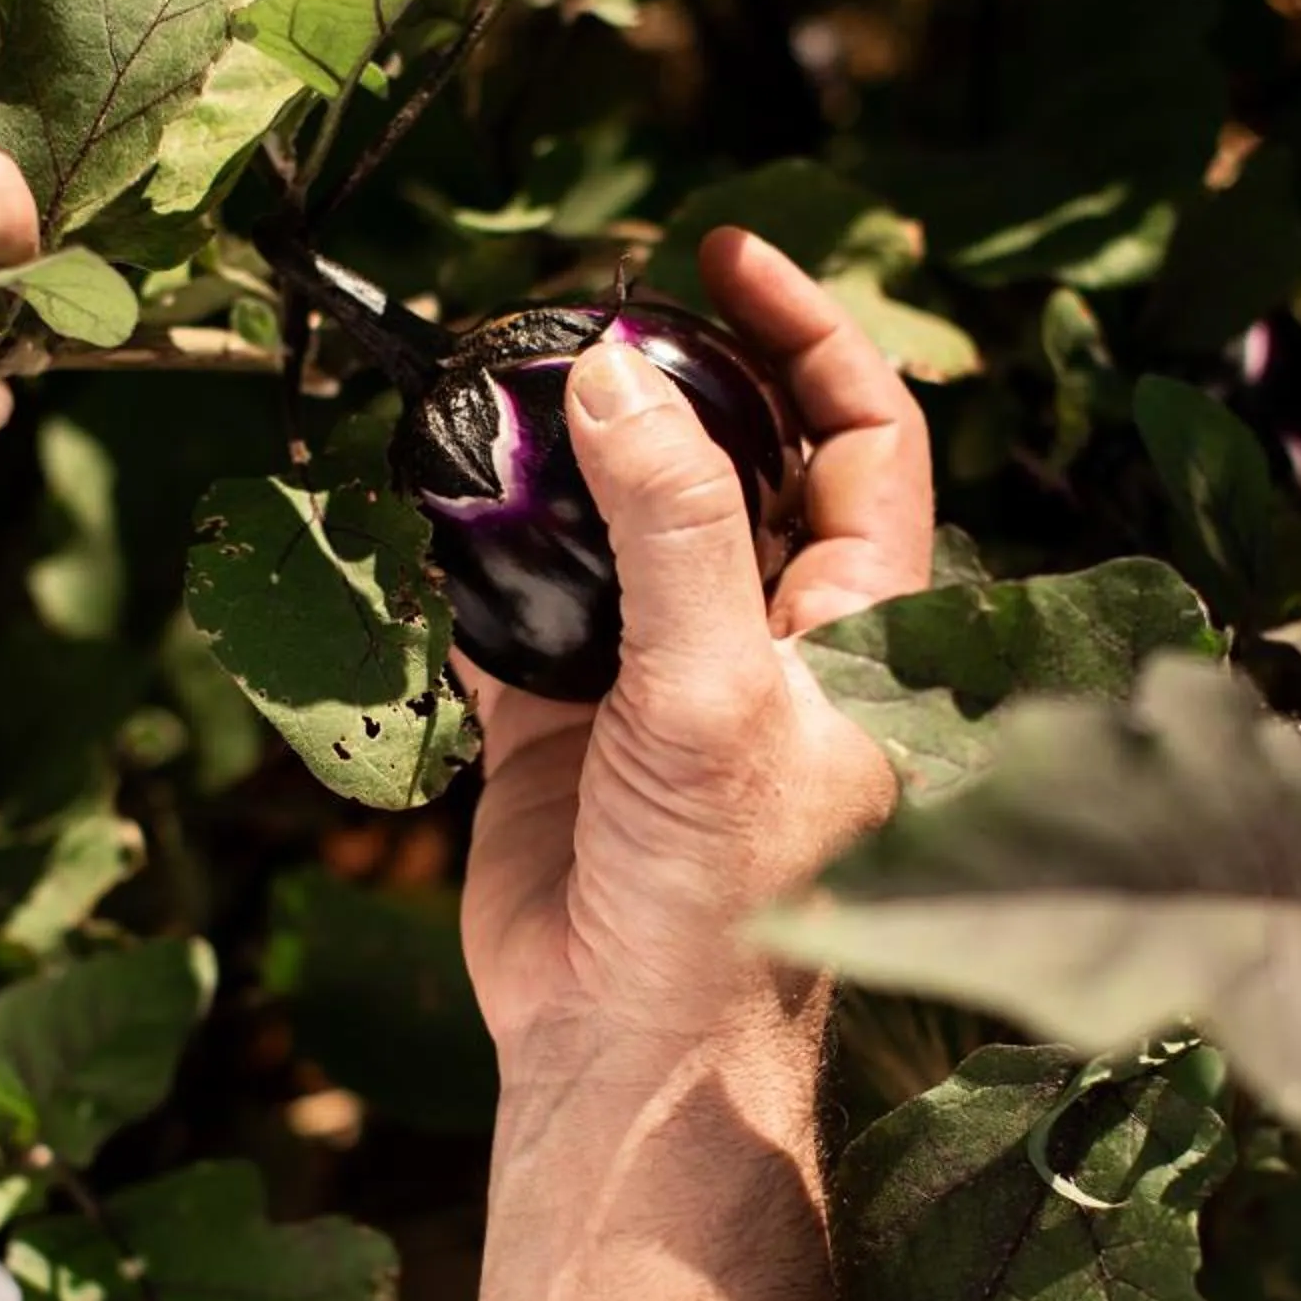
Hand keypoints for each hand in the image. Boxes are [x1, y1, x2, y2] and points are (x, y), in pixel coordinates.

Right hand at [460, 228, 932, 1076]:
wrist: (623, 1047)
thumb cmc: (724, 893)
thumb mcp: (713, 688)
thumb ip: (673, 525)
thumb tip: (611, 374)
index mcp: (861, 624)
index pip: (862, 433)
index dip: (807, 330)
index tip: (721, 252)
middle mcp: (766, 635)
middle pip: (732, 458)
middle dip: (664, 377)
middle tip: (583, 308)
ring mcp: (660, 674)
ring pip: (619, 522)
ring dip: (561, 456)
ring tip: (499, 386)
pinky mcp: (563, 721)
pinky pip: (518, 602)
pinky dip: (477, 551)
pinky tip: (437, 504)